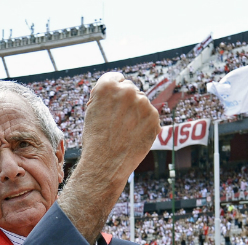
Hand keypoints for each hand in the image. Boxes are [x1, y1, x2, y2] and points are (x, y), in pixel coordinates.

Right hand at [59, 73, 160, 240]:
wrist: (106, 162)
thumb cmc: (95, 138)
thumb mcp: (93, 109)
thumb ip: (106, 96)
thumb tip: (120, 86)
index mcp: (107, 85)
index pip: (116, 78)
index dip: (115, 91)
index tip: (114, 102)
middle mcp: (127, 90)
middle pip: (131, 89)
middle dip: (127, 102)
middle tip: (119, 121)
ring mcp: (143, 103)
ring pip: (142, 103)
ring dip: (137, 113)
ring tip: (125, 131)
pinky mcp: (154, 116)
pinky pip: (151, 115)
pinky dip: (146, 124)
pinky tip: (134, 135)